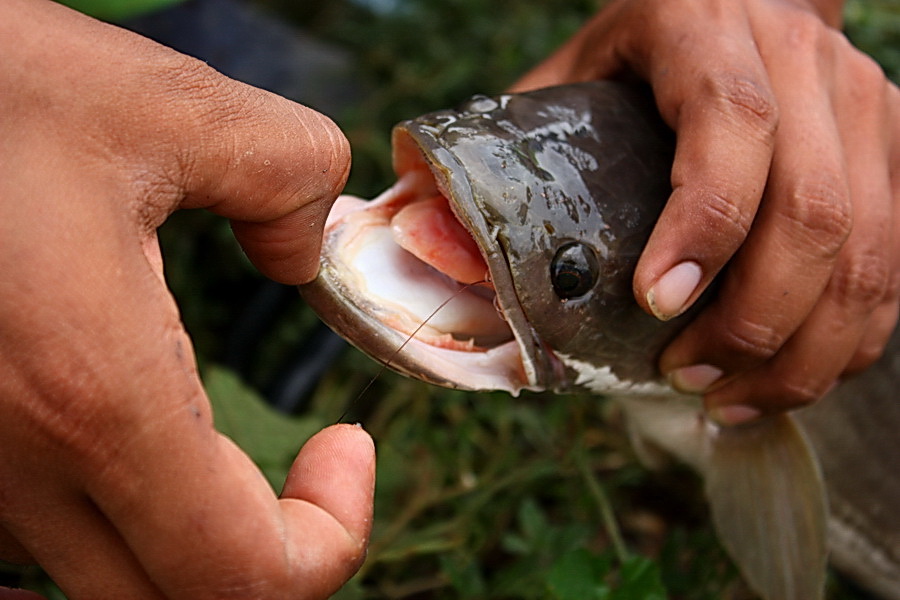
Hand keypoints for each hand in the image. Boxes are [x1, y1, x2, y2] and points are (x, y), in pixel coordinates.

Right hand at [0, 2, 373, 598]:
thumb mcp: (160, 105)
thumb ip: (283, 170)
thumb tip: (307, 243)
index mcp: (89, 396)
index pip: (242, 580)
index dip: (332, 538)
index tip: (349, 444)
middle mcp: (9, 465)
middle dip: (275, 552)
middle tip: (314, 464)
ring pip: (103, 588)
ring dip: (194, 545)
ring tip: (235, 462)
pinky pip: (26, 552)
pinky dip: (108, 540)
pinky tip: (128, 479)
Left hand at [511, 0, 899, 423]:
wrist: (729, 11)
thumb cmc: (631, 63)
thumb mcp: (559, 87)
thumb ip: (500, 158)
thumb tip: (427, 243)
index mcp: (705, 25)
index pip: (731, 124)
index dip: (704, 224)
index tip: (656, 304)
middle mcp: (800, 57)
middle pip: (812, 209)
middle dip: (753, 319)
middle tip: (688, 376)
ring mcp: (859, 105)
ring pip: (868, 250)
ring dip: (801, 349)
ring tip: (728, 396)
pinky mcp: (889, 153)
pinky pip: (891, 265)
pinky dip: (844, 340)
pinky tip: (782, 378)